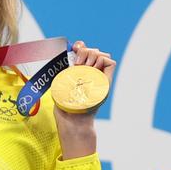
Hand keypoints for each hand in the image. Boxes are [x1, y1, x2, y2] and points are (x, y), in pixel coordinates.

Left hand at [53, 40, 116, 159]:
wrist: (73, 122)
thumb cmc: (65, 109)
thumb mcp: (60, 87)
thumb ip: (63, 74)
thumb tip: (62, 58)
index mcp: (81, 73)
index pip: (85, 53)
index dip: (81, 47)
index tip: (74, 49)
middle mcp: (92, 74)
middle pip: (94, 51)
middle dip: (84, 51)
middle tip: (76, 64)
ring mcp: (100, 78)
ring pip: (102, 54)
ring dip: (91, 55)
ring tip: (82, 67)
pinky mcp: (106, 82)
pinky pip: (110, 62)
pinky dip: (101, 60)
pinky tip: (91, 69)